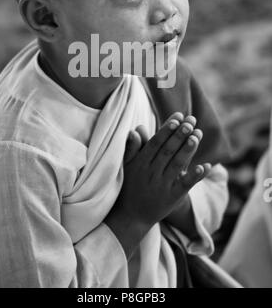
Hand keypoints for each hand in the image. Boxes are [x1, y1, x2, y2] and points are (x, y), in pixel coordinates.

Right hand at [105, 112, 209, 256]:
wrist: (131, 216)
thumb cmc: (130, 185)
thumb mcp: (127, 166)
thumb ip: (132, 148)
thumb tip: (135, 130)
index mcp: (141, 162)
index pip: (156, 142)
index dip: (167, 129)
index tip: (177, 117)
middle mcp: (152, 172)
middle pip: (168, 150)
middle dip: (180, 134)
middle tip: (191, 121)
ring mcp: (163, 185)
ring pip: (177, 164)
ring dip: (188, 149)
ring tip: (197, 135)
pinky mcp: (173, 197)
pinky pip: (185, 185)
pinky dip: (195, 176)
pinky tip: (206, 166)